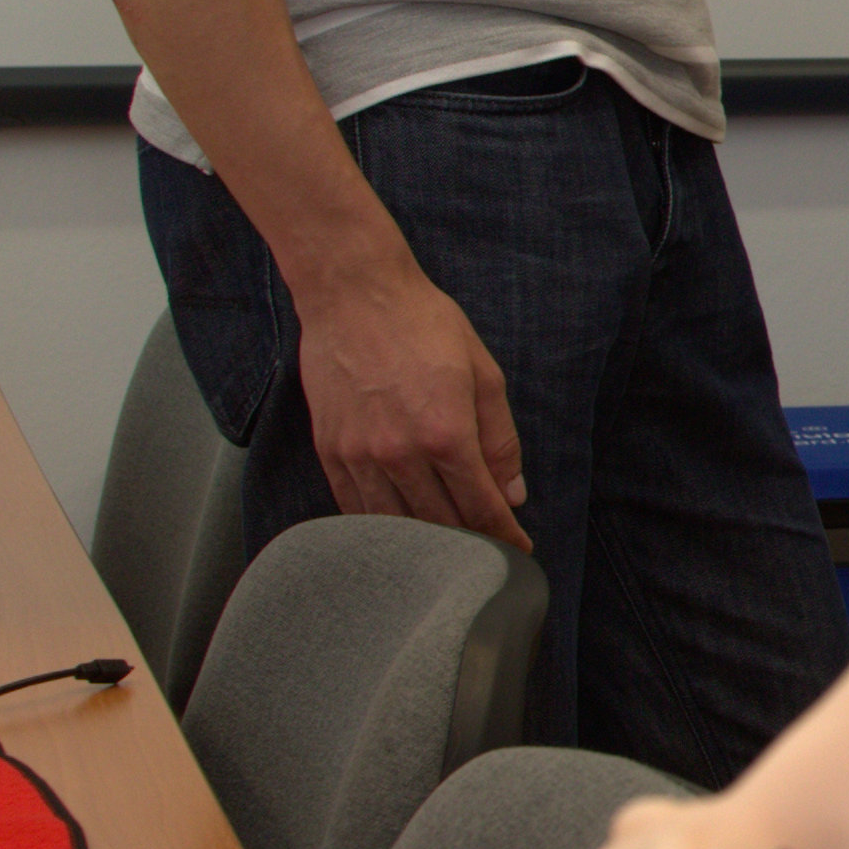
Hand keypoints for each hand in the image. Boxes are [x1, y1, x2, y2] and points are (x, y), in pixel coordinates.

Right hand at [297, 257, 530, 549]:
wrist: (353, 294)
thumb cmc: (424, 325)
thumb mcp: (484, 374)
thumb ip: (500, 440)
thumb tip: (512, 493)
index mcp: (445, 433)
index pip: (481, 507)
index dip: (504, 535)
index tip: (518, 550)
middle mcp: (399, 453)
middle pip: (441, 523)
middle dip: (470, 543)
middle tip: (489, 553)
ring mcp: (359, 455)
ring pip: (397, 525)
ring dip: (427, 544)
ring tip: (448, 551)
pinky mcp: (330, 451)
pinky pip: (355, 508)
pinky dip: (382, 527)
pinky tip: (400, 532)